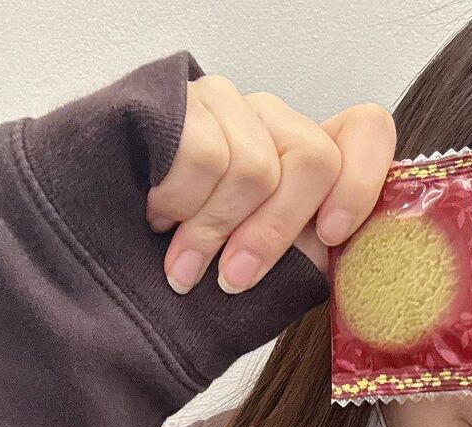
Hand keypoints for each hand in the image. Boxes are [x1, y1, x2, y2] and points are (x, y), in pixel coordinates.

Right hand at [145, 75, 397, 293]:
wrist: (107, 267)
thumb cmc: (195, 274)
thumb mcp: (263, 276)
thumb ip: (306, 256)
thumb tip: (335, 256)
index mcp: (303, 161)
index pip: (365, 131)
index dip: (359, 183)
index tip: (331, 235)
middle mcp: (271, 121)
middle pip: (313, 159)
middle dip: (274, 232)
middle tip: (233, 278)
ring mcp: (225, 105)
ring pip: (254, 167)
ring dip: (214, 234)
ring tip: (185, 266)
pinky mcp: (177, 102)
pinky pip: (202, 158)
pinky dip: (181, 207)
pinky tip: (159, 222)